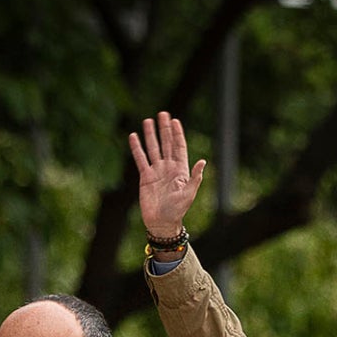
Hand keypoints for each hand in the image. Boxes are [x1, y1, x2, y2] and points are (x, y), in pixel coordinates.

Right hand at [128, 112, 206, 240]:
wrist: (161, 222)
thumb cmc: (178, 210)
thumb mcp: (189, 194)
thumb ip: (195, 177)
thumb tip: (202, 161)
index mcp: (181, 170)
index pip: (179, 147)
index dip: (177, 134)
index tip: (175, 121)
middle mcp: (168, 168)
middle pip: (166, 143)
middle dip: (164, 129)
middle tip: (162, 113)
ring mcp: (156, 171)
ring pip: (153, 148)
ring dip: (151, 134)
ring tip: (147, 120)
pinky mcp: (145, 176)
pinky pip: (140, 159)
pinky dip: (136, 148)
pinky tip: (134, 136)